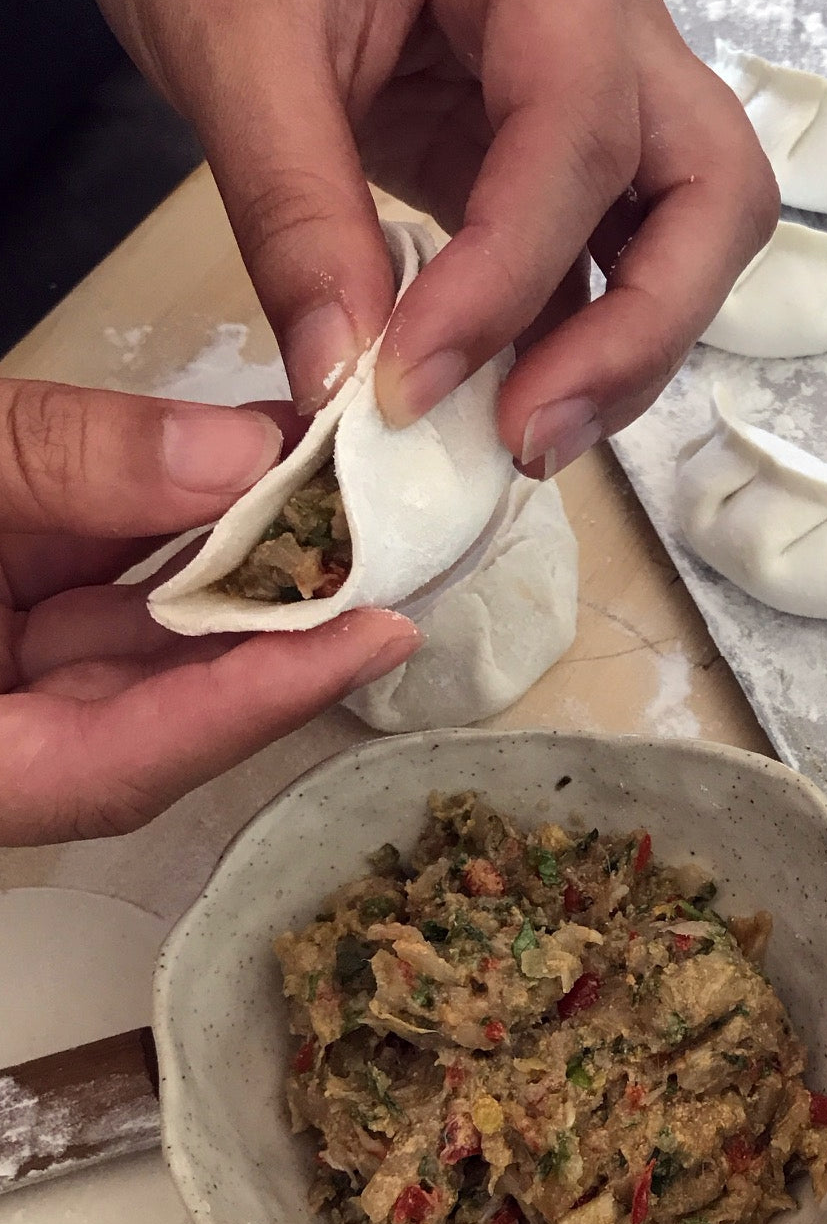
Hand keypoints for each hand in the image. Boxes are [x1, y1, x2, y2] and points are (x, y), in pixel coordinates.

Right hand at [0, 380, 420, 845]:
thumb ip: (55, 467)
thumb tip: (237, 459)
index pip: (127, 768)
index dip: (259, 703)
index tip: (378, 634)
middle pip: (161, 702)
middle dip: (282, 620)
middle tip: (389, 545)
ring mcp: (1, 663)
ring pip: (143, 627)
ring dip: (245, 556)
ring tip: (338, 481)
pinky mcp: (1, 600)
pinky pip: (102, 573)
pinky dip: (176, 519)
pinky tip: (252, 455)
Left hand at [70, 0, 777, 473]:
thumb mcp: (231, 31)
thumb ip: (290, 205)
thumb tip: (340, 379)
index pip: (581, 132)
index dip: (509, 277)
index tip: (409, 383)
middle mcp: (610, 26)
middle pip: (714, 191)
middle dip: (641, 329)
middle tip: (533, 433)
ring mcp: (596, 96)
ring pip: (687, 235)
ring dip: (624, 351)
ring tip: (521, 436)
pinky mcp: (551, 158)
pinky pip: (601, 259)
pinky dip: (566, 339)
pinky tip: (498, 397)